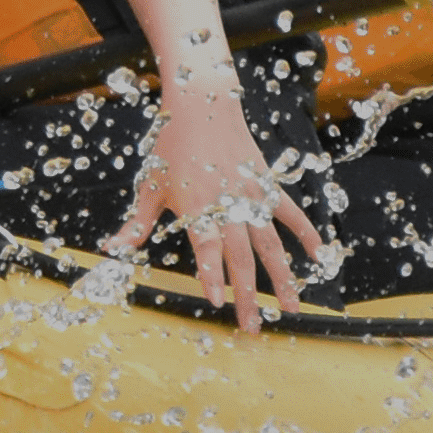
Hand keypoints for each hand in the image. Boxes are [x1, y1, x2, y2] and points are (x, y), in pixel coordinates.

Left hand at [121, 77, 328, 328]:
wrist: (203, 105)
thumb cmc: (171, 147)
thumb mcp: (150, 186)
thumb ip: (137, 224)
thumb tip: (112, 250)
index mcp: (197, 205)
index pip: (205, 246)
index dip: (211, 272)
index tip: (215, 300)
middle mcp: (228, 204)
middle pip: (241, 256)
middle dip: (247, 294)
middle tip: (250, 327)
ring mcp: (252, 196)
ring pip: (271, 244)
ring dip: (282, 278)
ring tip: (291, 309)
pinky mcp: (267, 186)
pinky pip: (292, 214)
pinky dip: (308, 235)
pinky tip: (320, 258)